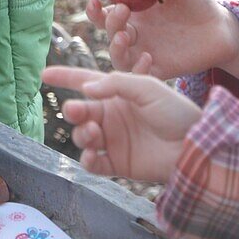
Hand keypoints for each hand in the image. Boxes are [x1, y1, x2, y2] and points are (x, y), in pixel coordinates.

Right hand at [42, 65, 200, 182]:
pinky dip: (87, 160)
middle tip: (76, 111)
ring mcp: (113, 140)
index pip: (84, 82)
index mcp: (116, 94)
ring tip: (93, 132)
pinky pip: (92, 163)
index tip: (44, 74)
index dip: (64, 77)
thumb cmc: (174, 111)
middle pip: (80, 111)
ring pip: (82, 136)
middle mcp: (110, 116)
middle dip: (73, 110)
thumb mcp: (147, 87)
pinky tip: (92, 155)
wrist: (194, 146)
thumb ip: (115, 84)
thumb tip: (86, 89)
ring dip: (81, 134)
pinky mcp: (117, 164)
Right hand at [86, 0, 238, 81]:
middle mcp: (135, 34)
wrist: (220, 29)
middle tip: (123, 8)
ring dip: (114, 47)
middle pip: (108, 33)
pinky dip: (138, 68)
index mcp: (134, 15)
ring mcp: (144, 53)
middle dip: (107, 22)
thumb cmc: (199, 2)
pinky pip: (140, 75)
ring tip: (125, 35)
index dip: (94, 9)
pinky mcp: (158, 70)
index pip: (104, 14)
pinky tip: (147, 56)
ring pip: (117, 57)